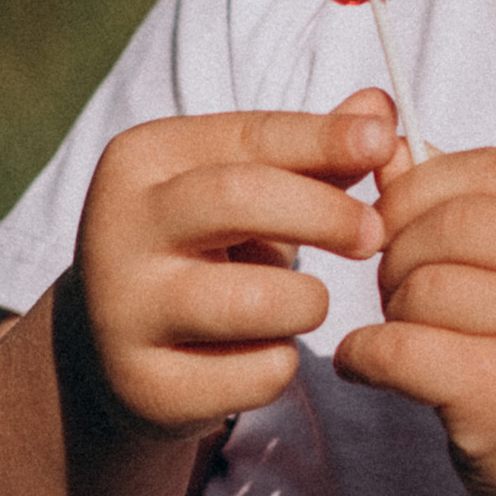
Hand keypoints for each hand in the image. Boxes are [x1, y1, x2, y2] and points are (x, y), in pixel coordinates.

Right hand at [76, 94, 396, 439]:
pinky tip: (258, 355)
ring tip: (303, 303)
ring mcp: (123, 312)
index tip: (384, 141)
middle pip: (240, 199)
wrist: (112, 351)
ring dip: (306, 302)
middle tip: (374, 234)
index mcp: (139, 160)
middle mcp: (116, 228)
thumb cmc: (200, 252)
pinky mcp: (147, 387)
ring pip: (255, 300)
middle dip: (325, 213)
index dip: (323, 138)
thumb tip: (380, 108)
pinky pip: (256, 372)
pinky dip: (280, 364)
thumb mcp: (243, 192)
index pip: (246, 135)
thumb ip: (310, 152)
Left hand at [332, 149, 495, 495]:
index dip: (420, 191)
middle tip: (400, 294)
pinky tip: (370, 368)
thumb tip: (382, 145)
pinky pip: (397, 348)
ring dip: (390, 311)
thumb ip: (478, 207)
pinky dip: (364, 356)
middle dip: (399, 253)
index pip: (485, 169)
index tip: (402, 230)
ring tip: (406, 336)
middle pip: (445, 222)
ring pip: (421, 285)